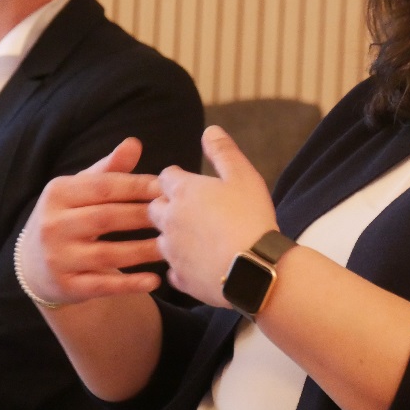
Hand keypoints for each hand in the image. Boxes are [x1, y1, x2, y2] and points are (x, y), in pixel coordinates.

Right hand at [18, 138, 164, 305]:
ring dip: (144, 251)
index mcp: (57, 193)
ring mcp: (57, 258)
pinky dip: (131, 284)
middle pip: (107, 218)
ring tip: (172, 247)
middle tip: (177, 216)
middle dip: (144, 216)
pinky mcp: (66, 287)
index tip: (167, 187)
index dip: (138, 186)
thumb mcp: (80, 189)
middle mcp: (53, 225)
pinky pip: (103, 286)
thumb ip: (109, 169)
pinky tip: (155, 280)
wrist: (33, 264)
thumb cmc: (68, 216)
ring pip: (108, 254)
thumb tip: (134, 143)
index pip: (104, 186)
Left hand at [149, 125, 277, 305]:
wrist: (255, 269)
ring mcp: (172, 252)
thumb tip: (210, 130)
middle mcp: (169, 220)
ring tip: (196, 238)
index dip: (178, 178)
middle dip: (167, 205)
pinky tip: (197, 265)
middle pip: (154, 207)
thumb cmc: (250, 217)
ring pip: (161, 240)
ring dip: (173, 236)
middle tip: (190, 209)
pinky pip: (172, 271)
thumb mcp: (243, 175)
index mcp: (183, 192)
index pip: (166, 176)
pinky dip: (182, 267)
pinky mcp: (180, 279)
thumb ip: (223, 151)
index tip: (191, 183)